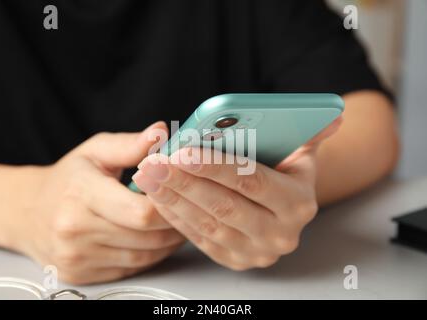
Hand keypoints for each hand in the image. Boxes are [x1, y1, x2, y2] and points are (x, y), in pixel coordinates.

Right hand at [13, 122, 183, 283]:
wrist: (27, 212)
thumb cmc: (68, 178)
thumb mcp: (95, 151)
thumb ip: (130, 144)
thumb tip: (160, 131)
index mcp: (80, 193)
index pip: (140, 211)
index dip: (169, 205)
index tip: (180, 194)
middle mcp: (74, 229)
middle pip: (146, 237)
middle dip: (174, 225)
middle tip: (187, 210)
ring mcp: (75, 256)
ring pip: (143, 256)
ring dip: (167, 243)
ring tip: (176, 224)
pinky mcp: (79, 274)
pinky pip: (131, 269)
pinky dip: (150, 256)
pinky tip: (155, 240)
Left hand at [132, 118, 341, 270]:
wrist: (284, 208)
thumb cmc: (285, 172)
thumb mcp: (300, 151)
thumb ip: (310, 132)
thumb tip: (332, 116)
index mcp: (298, 203)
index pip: (251, 182)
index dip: (216, 167)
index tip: (182, 150)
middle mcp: (281, 233)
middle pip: (224, 205)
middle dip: (185, 182)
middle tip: (154, 162)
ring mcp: (256, 251)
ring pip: (207, 223)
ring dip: (173, 198)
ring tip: (147, 175)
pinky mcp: (235, 259)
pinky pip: (199, 238)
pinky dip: (175, 216)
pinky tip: (157, 196)